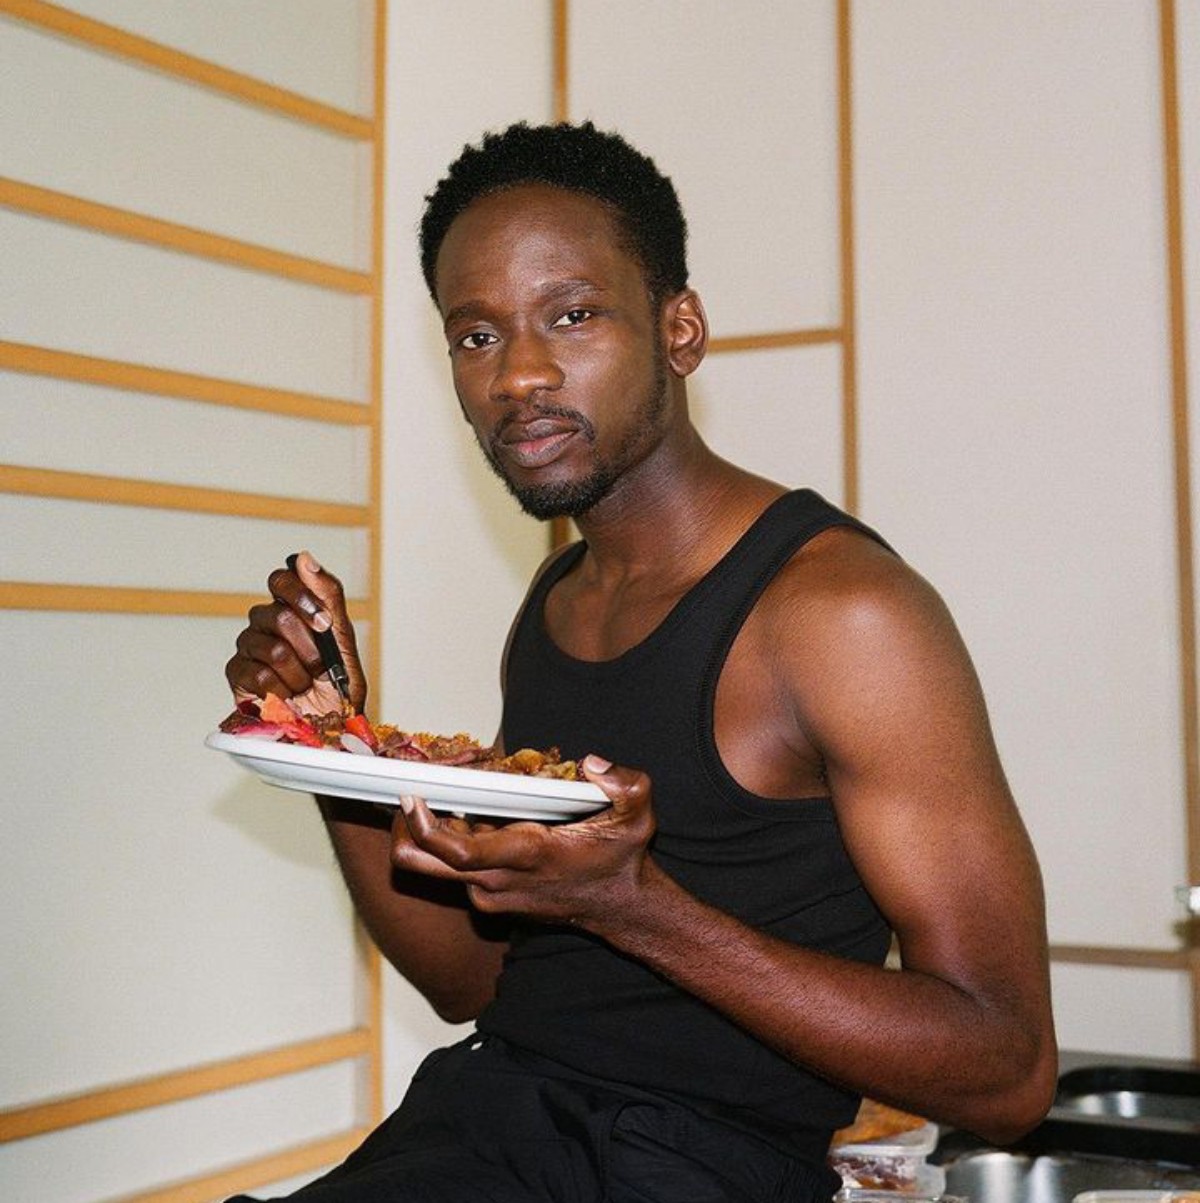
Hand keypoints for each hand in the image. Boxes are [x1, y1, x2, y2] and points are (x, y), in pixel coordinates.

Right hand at [224, 551, 366, 714]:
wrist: (331, 725)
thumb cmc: (337, 682)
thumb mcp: (342, 637)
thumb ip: (327, 595)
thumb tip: (303, 558)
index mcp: (291, 607)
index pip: (281, 579)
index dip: (301, 597)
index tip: (323, 623)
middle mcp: (265, 622)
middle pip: (278, 616)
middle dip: (310, 647)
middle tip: (321, 666)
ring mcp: (248, 646)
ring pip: (272, 649)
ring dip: (300, 673)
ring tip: (305, 684)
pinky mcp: (237, 673)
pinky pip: (260, 675)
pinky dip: (283, 691)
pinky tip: (287, 696)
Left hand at [389, 756, 655, 928]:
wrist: (620, 908)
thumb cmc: (620, 859)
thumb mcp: (636, 815)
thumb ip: (624, 783)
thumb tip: (593, 764)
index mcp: (525, 857)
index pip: (456, 851)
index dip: (423, 825)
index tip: (410, 796)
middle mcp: (496, 882)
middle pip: (420, 864)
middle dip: (404, 826)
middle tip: (414, 789)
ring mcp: (489, 894)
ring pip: (434, 864)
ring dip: (433, 826)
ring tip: (457, 789)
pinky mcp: (488, 898)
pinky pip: (453, 867)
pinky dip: (452, 838)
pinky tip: (478, 811)